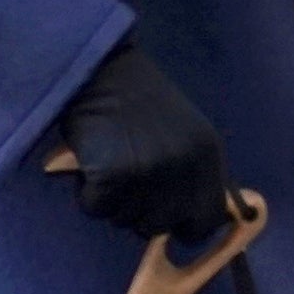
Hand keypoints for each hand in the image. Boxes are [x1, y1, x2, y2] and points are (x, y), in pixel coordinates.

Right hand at [54, 41, 229, 242]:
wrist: (99, 67)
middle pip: (160, 226)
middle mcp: (183, 167)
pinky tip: (90, 164)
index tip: (168, 220)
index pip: (207, 220)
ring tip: (109, 161)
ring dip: (112, 201)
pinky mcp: (111, 174)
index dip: (184, 225)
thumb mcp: (184, 135)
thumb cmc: (137, 102)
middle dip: (139, 212)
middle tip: (126, 178)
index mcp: (207, 156)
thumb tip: (185, 223)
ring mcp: (148, 172)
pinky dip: (86, 193)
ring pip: (124, 220)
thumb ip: (191, 176)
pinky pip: (96, 208)